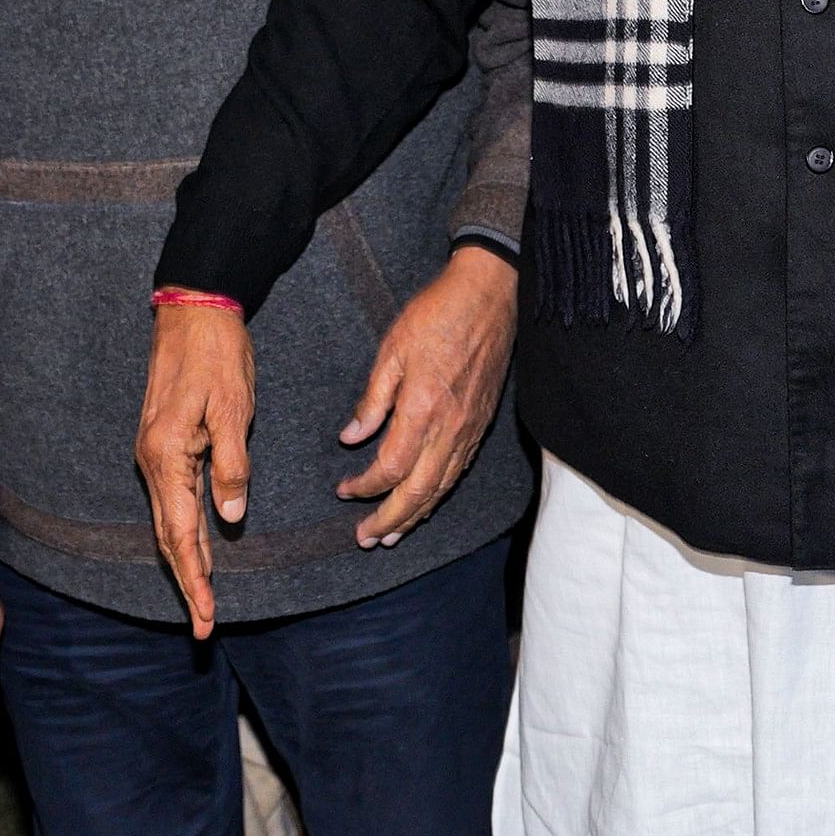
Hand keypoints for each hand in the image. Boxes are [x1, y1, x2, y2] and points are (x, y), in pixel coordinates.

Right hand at [135, 300, 255, 635]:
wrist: (193, 308)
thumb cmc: (217, 354)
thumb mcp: (234, 408)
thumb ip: (232, 467)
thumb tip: (230, 520)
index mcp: (166, 456)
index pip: (180, 533)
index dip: (195, 579)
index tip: (207, 617)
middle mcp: (152, 460)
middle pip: (168, 536)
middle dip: (188, 583)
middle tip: (205, 627)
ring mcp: (154, 453)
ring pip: (169, 520)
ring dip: (187, 561)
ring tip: (204, 600)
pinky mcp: (164, 443)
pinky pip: (175, 499)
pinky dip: (187, 530)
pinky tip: (201, 549)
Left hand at [337, 248, 515, 547]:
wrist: (490, 296)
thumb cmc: (438, 315)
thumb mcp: (392, 351)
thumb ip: (372, 400)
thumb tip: (351, 438)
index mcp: (422, 410)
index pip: (390, 468)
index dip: (365, 487)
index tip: (344, 490)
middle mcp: (449, 429)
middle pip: (418, 492)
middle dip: (390, 520)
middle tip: (365, 539)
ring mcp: (469, 430)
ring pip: (441, 488)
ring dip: (415, 515)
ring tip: (392, 535)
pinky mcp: (480, 425)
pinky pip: (458, 471)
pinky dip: (438, 494)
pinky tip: (426, 501)